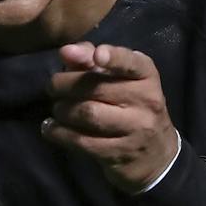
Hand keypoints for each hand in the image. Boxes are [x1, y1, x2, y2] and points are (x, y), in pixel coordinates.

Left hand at [42, 42, 178, 192]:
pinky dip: (59, 133)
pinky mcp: (119, 153)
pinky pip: (82, 141)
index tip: (97, 55)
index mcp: (146, 76)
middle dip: (65, 84)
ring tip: (57, 109)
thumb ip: (91, 60)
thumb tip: (66, 52)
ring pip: (88, 114)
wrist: (155, 154)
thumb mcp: (120, 79)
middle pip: (97, 88)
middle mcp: (146, 100)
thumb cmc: (130, 106)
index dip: (114, 58)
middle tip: (52, 87)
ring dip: (62, 110)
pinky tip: (50, 129)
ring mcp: (135, 129)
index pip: (131, 63)